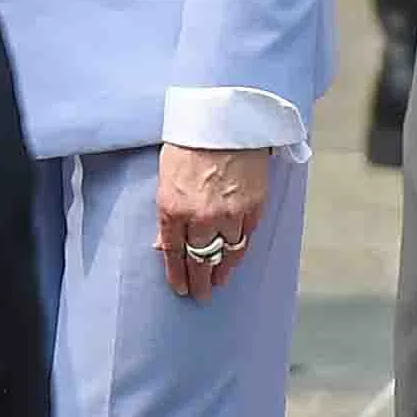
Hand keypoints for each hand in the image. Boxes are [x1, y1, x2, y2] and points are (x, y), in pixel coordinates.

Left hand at [156, 144, 272, 303]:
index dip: (177, 274)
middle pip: (200, 259)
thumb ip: (167, 212)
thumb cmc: (189, 142)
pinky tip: (234, 260)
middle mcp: (200, 216)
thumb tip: (164, 244)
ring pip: (225, 254)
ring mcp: (229, 214)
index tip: (180, 288)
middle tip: (200, 296)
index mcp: (173, 207)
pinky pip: (245, 239)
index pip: (174, 252)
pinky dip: (239, 253)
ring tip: (218, 283)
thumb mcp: (166, 176)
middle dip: (199, 281)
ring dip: (221, 271)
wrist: (224, 120)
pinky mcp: (252, 208)